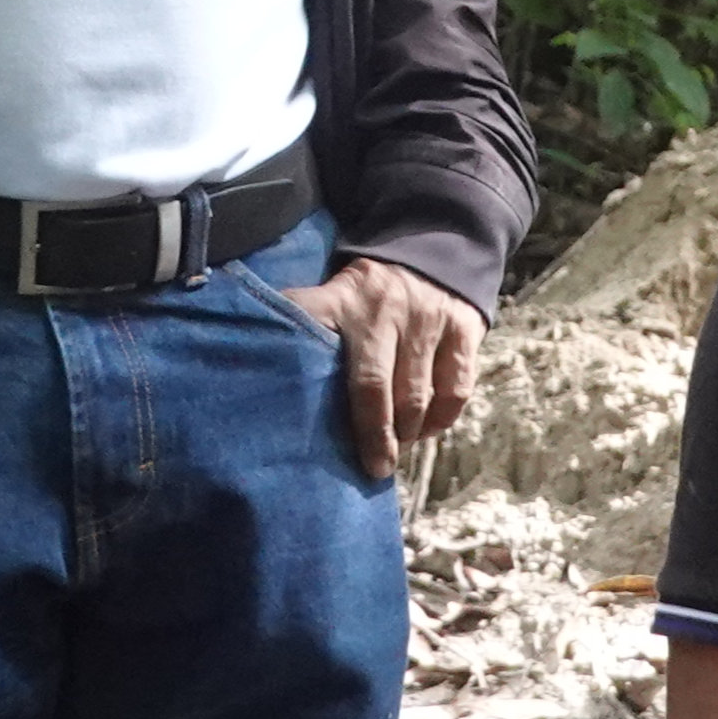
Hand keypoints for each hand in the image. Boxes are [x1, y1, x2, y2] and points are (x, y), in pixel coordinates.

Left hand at [278, 255, 485, 479]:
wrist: (427, 250)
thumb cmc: (365, 298)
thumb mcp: (329, 300)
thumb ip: (302, 331)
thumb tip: (254, 372)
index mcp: (340, 304)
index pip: (324, 354)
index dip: (321, 397)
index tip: (321, 445)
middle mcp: (385, 310)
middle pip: (375, 387)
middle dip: (375, 436)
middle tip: (375, 468)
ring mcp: (428, 318)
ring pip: (418, 395)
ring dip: (409, 433)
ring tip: (397, 450)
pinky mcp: (464, 329)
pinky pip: (455, 390)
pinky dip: (441, 419)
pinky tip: (426, 429)